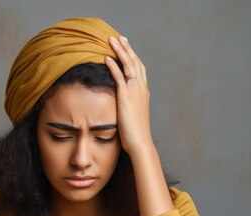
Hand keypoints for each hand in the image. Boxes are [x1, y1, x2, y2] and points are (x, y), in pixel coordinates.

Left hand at [104, 35, 153, 154]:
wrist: (140, 142)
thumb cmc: (136, 133)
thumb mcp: (134, 115)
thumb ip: (129, 105)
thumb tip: (123, 104)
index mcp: (144, 92)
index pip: (139, 69)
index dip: (133, 57)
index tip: (127, 47)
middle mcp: (141, 88)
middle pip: (135, 62)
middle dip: (127, 48)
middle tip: (119, 37)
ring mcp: (135, 91)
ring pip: (128, 65)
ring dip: (120, 51)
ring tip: (111, 40)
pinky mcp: (126, 96)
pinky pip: (119, 76)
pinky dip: (113, 65)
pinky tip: (106, 57)